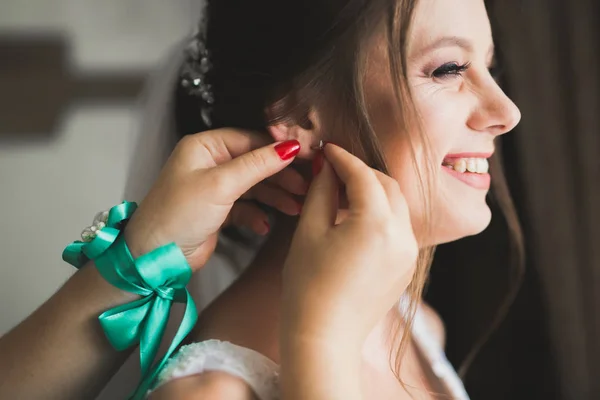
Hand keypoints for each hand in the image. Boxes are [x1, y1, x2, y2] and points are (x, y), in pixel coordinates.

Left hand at [124, 128, 306, 270]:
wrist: (154, 257)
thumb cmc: (176, 215)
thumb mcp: (220, 184)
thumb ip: (257, 165)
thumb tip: (288, 148)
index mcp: (205, 147)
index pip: (250, 139)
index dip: (278, 148)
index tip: (304, 156)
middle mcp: (209, 164)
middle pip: (256, 162)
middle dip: (281, 174)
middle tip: (305, 185)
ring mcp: (214, 187)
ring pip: (254, 186)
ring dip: (275, 196)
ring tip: (295, 206)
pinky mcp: (218, 211)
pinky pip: (246, 207)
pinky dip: (258, 214)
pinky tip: (265, 224)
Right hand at [281, 144, 417, 344]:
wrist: (324, 337)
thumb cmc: (308, 286)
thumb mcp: (309, 231)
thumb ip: (322, 191)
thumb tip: (327, 166)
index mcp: (377, 224)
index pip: (363, 175)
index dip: (343, 158)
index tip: (327, 149)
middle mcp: (403, 235)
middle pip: (387, 185)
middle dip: (362, 172)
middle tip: (333, 171)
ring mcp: (409, 253)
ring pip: (396, 205)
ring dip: (373, 192)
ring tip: (342, 194)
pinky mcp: (406, 267)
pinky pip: (398, 227)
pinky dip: (381, 214)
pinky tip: (355, 219)